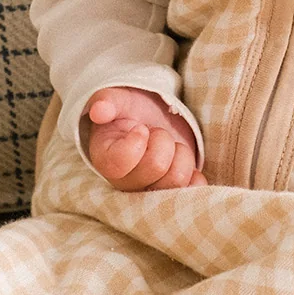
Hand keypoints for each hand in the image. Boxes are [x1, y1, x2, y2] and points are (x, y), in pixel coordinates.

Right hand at [81, 87, 206, 190]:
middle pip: (156, 166)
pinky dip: (195, 175)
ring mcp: (150, 193)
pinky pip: (191, 191)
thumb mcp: (119, 100)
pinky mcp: (173, 195)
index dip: (138, 139)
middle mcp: (124, 184)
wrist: (153, 122)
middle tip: (156, 134)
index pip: (120, 161)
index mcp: (105, 160)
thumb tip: (98, 111)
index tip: (140, 128)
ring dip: (181, 155)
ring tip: (170, 147)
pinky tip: (183, 161)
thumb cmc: (132, 112)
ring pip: (177, 179)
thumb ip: (108, 101)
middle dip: (163, 141)